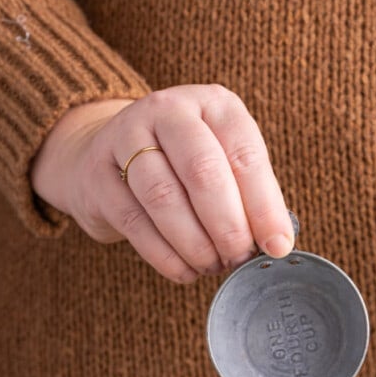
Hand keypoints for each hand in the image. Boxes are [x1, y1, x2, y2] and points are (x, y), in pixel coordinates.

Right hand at [30, 86, 294, 283]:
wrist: (107, 155)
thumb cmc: (182, 167)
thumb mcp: (224, 166)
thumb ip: (250, 198)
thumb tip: (278, 242)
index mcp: (213, 105)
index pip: (244, 154)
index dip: (264, 206)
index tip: (277, 246)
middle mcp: (168, 110)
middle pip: (202, 171)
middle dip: (227, 226)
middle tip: (238, 259)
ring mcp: (125, 137)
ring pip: (164, 197)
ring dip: (194, 244)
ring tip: (212, 266)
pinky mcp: (97, 174)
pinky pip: (134, 222)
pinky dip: (164, 255)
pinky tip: (184, 271)